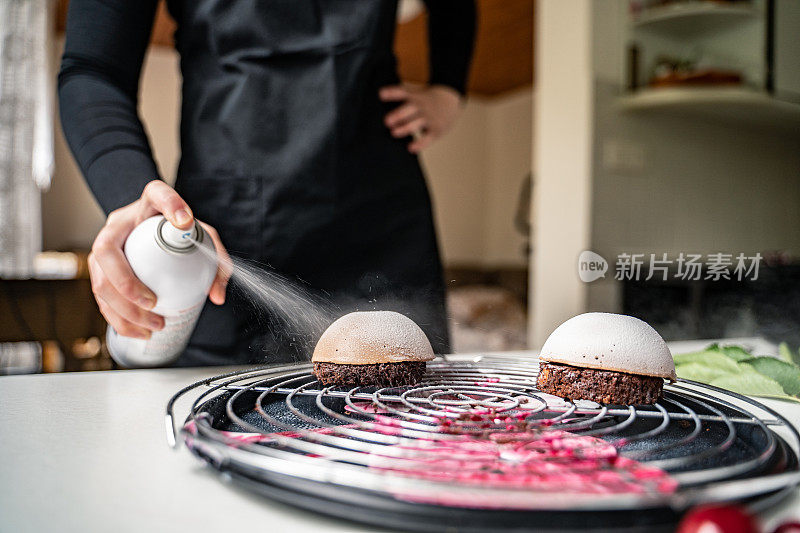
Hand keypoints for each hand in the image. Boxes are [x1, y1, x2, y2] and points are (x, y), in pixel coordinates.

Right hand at [88, 180, 230, 338]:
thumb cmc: (177, 233)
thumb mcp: (202, 238)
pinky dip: (118, 319)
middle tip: (154, 304)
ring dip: (123, 310)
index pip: (157, 194)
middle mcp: (119, 225)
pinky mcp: (99, 271)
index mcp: (148, 206)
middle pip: (106, 251)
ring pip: (99, 280)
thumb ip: (217, 261)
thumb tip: (216, 295)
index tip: (186, 221)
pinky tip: (139, 332)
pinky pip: (100, 298)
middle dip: (127, 284)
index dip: (170, 204)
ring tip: (154, 325)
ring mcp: (103, 247)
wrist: (152, 231)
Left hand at [380, 83, 462, 152]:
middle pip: (408, 109)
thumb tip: (378, 101)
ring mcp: (429, 118)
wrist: (451, 98)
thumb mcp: (415, 92)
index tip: (381, 94)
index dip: (392, 93)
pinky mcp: (436, 130)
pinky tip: (410, 148)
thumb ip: (399, 96)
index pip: (402, 92)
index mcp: (415, 96)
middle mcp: (421, 106)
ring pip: (416, 123)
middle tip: (387, 121)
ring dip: (405, 128)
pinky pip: (427, 138)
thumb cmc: (426, 98)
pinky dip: (419, 144)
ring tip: (394, 133)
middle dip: (398, 115)